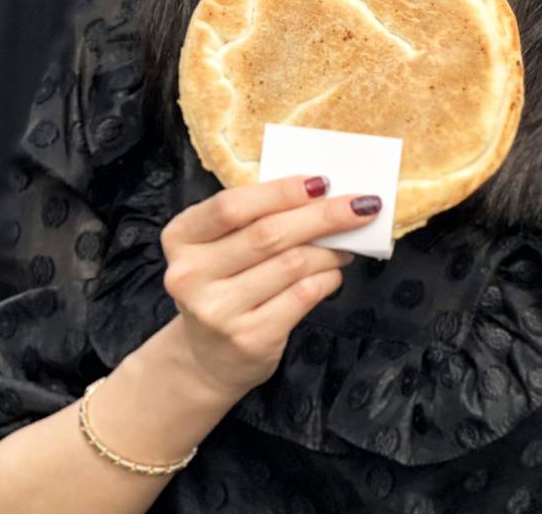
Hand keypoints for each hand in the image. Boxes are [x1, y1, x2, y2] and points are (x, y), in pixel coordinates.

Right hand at [159, 175, 376, 402]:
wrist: (208, 358)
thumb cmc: (223, 286)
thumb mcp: (219, 248)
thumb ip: (254, 219)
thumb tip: (321, 194)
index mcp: (180, 238)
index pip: (230, 206)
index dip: (280, 191)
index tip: (321, 182)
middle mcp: (191, 275)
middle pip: (268, 234)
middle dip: (323, 216)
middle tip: (360, 205)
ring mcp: (218, 311)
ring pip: (293, 264)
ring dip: (331, 249)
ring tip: (346, 243)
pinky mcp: (249, 338)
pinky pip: (303, 295)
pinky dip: (328, 277)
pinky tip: (334, 271)